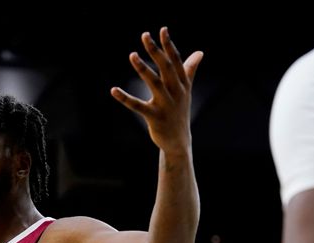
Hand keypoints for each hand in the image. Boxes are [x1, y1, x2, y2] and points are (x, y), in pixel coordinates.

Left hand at [111, 27, 202, 152]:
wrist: (179, 141)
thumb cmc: (180, 112)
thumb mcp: (186, 90)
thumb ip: (190, 70)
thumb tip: (200, 52)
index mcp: (182, 84)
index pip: (176, 61)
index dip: (169, 45)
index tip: (163, 29)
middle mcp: (176, 92)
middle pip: (166, 68)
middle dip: (155, 51)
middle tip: (145, 35)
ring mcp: (166, 105)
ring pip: (154, 83)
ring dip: (143, 68)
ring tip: (132, 55)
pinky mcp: (154, 117)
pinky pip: (138, 106)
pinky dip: (125, 98)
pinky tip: (113, 90)